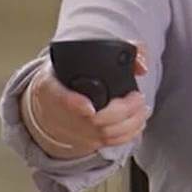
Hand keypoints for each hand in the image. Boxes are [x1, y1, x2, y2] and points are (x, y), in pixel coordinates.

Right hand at [25, 43, 150, 158]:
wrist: (49, 102)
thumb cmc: (66, 77)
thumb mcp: (76, 56)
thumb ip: (115, 49)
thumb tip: (141, 65)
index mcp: (52, 89)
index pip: (61, 99)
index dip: (75, 104)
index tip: (89, 108)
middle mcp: (63, 113)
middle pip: (94, 119)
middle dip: (122, 110)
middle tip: (137, 97)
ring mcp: (77, 130)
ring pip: (105, 133)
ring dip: (131, 122)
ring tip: (142, 107)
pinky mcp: (88, 140)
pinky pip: (111, 142)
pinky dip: (130, 133)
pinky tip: (138, 121)